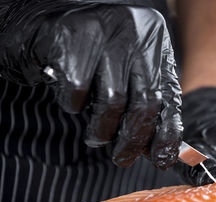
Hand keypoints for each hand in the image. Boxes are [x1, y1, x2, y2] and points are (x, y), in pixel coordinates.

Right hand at [0, 0, 182, 168]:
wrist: (45, 28)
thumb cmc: (93, 61)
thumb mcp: (128, 77)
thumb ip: (144, 106)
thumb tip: (160, 151)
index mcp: (156, 44)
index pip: (169, 97)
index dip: (168, 133)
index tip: (161, 158)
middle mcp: (137, 33)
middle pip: (145, 101)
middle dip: (134, 139)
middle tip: (122, 158)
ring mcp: (106, 31)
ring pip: (113, 100)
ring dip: (103, 130)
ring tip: (96, 137)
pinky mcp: (73, 36)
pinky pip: (78, 90)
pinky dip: (75, 106)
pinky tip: (74, 103)